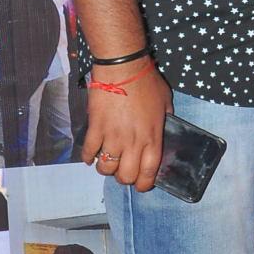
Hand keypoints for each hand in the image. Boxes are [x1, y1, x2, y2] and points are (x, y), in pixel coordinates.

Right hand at [81, 61, 171, 192]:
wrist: (123, 68)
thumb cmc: (147, 82)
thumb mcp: (166, 102)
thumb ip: (165, 119)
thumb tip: (162, 128)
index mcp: (152, 138)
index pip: (148, 172)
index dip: (144, 184)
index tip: (141, 185)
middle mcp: (133, 142)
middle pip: (126, 175)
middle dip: (124, 178)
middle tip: (123, 171)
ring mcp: (112, 136)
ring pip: (106, 168)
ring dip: (106, 169)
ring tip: (107, 161)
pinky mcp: (95, 128)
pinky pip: (88, 151)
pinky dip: (87, 157)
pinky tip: (90, 156)